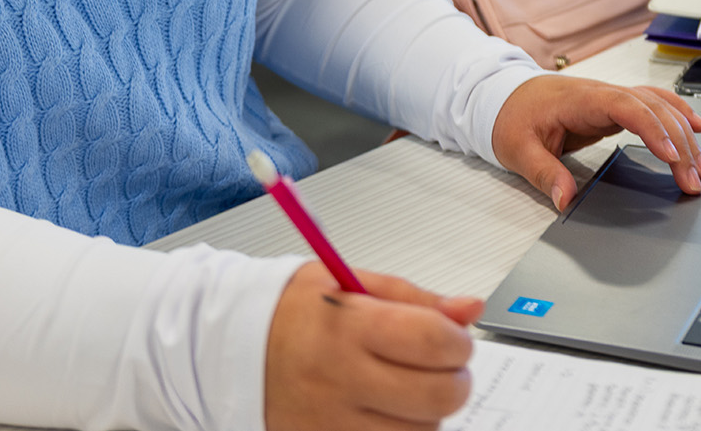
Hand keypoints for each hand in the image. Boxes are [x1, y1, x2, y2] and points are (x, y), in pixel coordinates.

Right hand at [266, 264, 477, 430]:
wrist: (231, 349)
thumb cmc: (292, 313)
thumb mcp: (349, 283)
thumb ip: (415, 298)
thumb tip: (470, 308)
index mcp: (348, 328)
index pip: (433, 340)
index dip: (457, 340)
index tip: (452, 337)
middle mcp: (341, 379)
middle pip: (438, 396)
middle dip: (455, 379)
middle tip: (440, 366)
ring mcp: (333, 423)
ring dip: (429, 412)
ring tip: (405, 388)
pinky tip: (389, 413)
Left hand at [492, 75, 700, 208]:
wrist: (503, 96)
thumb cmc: (510, 117)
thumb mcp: (517, 149)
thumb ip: (543, 174)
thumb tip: (565, 200)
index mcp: (579, 100)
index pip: (626, 107)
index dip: (653, 129)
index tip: (672, 155)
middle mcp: (601, 94)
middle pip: (652, 109)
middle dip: (679, 142)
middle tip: (693, 180)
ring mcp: (609, 98)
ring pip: (658, 106)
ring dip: (684, 132)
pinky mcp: (613, 107)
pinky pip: (652, 105)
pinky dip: (677, 114)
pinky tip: (696, 129)